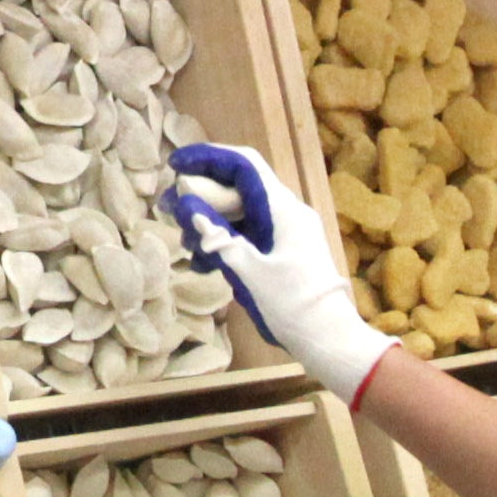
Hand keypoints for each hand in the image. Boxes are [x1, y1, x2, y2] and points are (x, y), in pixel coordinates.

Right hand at [163, 142, 392, 402]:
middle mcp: (285, 213)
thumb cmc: (293, 305)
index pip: (243, 165)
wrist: (328, 339)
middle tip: (168, 212)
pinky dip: (223, 242)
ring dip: (208, 224)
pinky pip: (247, 235)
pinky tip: (202, 264)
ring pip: (239, 213)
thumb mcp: (247, 270)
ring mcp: (285, 233)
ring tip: (186, 247)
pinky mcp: (282, 251)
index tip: (174, 165)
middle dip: (201, 196)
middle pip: (238, 188)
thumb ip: (216, 235)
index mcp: (282, 209)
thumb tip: (184, 204)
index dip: (207, 158)